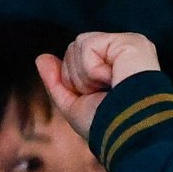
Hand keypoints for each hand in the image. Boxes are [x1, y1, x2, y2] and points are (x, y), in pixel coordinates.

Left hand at [36, 31, 159, 141]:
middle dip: (77, 78)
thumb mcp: (74, 106)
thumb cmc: (106, 125)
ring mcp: (127, 45)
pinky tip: (113, 78)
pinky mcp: (131, 41)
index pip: (74, 60)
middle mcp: (122, 53)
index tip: (93, 98)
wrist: (128, 130)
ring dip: (85, 75)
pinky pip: (88, 44)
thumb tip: (41, 58)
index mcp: (113, 67)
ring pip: (77, 45)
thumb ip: (56, 81)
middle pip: (73, 50)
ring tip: (109, 87)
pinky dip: (92, 68)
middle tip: (102, 94)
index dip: (73, 82)